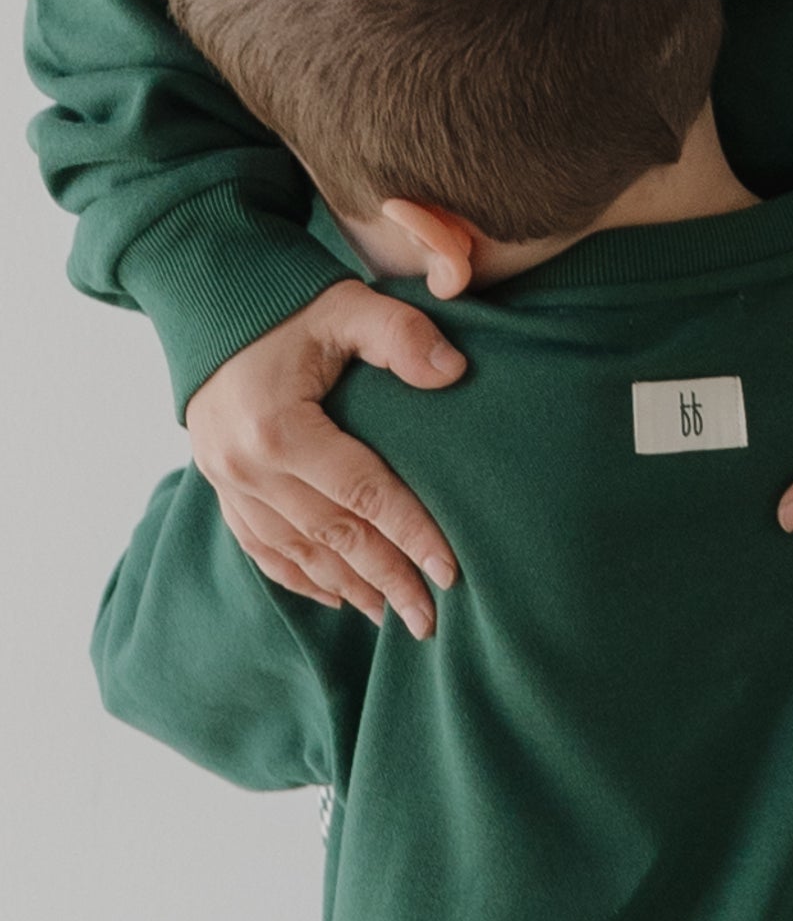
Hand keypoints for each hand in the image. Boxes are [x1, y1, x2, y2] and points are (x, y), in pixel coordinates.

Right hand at [185, 278, 466, 638]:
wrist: (210, 301)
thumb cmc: (291, 305)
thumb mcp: (349, 306)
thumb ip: (401, 335)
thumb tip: (453, 371)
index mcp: (280, 428)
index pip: (363, 495)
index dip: (411, 535)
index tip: (452, 572)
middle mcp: (246, 467)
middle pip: (333, 537)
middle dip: (388, 580)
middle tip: (432, 619)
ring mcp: (227, 482)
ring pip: (297, 551)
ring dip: (349, 588)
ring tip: (396, 616)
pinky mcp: (220, 486)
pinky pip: (260, 547)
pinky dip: (300, 577)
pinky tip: (338, 597)